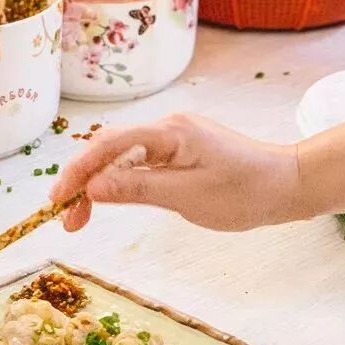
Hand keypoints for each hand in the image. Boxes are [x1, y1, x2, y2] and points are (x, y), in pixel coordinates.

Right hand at [50, 113, 300, 232]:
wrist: (287, 185)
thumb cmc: (245, 193)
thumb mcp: (188, 197)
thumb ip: (137, 188)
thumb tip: (93, 187)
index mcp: (169, 132)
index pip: (108, 144)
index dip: (78, 170)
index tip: (58, 199)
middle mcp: (166, 127)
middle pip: (108, 147)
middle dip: (82, 180)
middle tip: (66, 218)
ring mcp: (173, 138)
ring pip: (121, 156)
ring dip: (98, 183)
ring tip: (81, 216)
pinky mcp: (179, 151)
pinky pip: (138, 161)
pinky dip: (119, 181)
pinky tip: (109, 199)